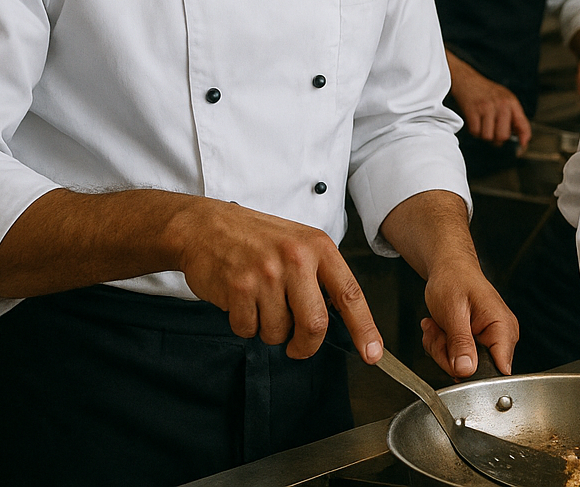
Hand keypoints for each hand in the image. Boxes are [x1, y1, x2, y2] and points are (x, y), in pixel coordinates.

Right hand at [173, 198, 381, 361]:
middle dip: (306, 345)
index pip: (350, 294)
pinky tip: (241, 302)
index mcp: (318, 247)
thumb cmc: (257, 239)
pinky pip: (248, 330)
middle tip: (297, 346)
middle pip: (314, 324)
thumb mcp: (299, 243)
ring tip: (260, 304)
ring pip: (278, 332)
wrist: (207, 226)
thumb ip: (321, 276)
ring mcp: (266, 273)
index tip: (372, 353)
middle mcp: (296, 259)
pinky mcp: (238, 287)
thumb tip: (342, 317)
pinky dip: (245, 325)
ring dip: (269, 331)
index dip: (364, 328)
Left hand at [418, 258, 519, 377]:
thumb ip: (461, 342)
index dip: (474, 374)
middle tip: (439, 334)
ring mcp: (489, 341)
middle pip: (476, 372)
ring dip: (442, 350)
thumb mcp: (453, 311)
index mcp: (503, 328)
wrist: (448, 268)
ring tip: (438, 327)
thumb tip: (466, 371)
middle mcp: (501, 337)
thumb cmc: (454, 279)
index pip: (500, 370)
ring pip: (462, 368)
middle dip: (449, 357)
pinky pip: (457, 359)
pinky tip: (440, 329)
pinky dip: (442, 347)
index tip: (454, 360)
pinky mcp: (477, 343)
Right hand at [449, 56, 530, 150]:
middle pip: (503, 136)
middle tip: (493, 131)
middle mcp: (501, 105)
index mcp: (511, 102)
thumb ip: (513, 116)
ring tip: (483, 124)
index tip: (522, 146)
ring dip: (484, 134)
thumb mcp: (505, 98)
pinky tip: (475, 121)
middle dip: (497, 138)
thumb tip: (521, 137)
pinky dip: (474, 130)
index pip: (523, 124)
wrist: (466, 79)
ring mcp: (487, 108)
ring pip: (488, 136)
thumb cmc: (486, 92)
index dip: (524, 138)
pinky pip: (475, 132)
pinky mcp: (473, 111)